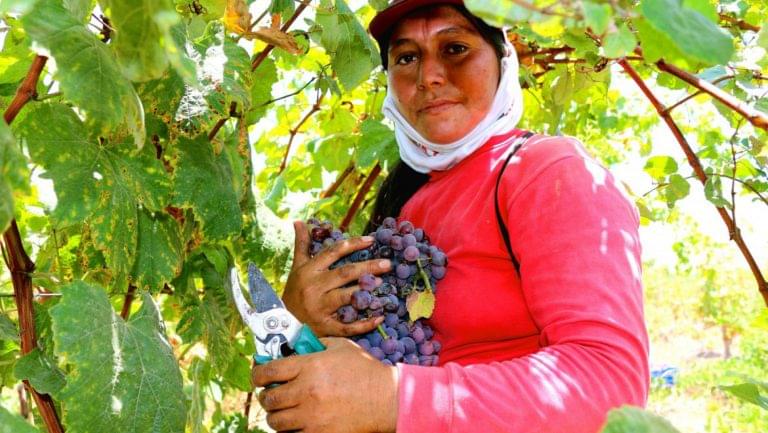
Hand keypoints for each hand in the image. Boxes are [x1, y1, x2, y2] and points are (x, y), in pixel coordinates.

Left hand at [253, 338, 397, 432]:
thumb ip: (316, 344)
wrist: (386, 399)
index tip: (259, 377)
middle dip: (266, 396)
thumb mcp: (341, 347)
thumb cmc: (365, 371)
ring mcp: (312, 415)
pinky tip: (297, 424)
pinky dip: (290, 431)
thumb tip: (295, 347)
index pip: (268, 371)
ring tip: (283, 411)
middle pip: (268, 398)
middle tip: (271, 395)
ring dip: (276, 415)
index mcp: (309, 366)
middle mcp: (306, 391)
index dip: (257, 374)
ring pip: (276, 421)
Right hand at [282, 221, 390, 336]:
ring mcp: (320, 308)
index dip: (353, 244)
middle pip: (344, 273)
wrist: (282, 323)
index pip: (333, 252)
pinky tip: (379, 317)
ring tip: (382, 283)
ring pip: (345, 297)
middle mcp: (314, 287)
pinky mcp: (326, 327)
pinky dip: (364, 324)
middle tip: (387, 263)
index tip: (371, 240)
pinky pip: (347, 326)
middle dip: (367, 267)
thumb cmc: (294, 291)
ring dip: (364, 290)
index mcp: (309, 271)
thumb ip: (302, 244)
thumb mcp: (297, 267)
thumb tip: (299, 221)